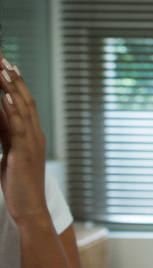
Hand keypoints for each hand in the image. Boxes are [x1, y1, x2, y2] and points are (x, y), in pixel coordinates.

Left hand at [0, 58, 47, 222]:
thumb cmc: (18, 186)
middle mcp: (35, 135)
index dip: (15, 83)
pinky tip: (5, 95)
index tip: (6, 65)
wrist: (30, 210)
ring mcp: (32, 143)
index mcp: (31, 135)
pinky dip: (13, 108)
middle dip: (12, 78)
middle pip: (25, 100)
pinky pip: (19, 126)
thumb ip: (5, 134)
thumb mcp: (8, 154)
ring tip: (3, 68)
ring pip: (23, 108)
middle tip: (3, 58)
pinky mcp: (25, 152)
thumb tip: (0, 114)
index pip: (24, 103)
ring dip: (12, 87)